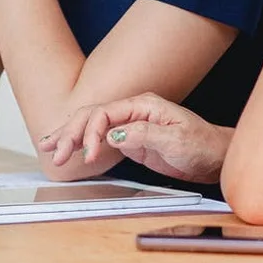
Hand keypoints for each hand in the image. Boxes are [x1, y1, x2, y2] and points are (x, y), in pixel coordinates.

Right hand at [40, 94, 230, 185]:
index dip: (91, 133)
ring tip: (47, 146)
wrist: (215, 156)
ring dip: (69, 136)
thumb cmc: (201, 145)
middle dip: (71, 133)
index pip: (104, 114)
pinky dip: (80, 142)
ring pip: (91, 125)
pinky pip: (98, 138)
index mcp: (142, 105)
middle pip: (91, 116)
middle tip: (55, 153)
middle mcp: (132, 112)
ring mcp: (129, 125)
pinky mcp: (129, 140)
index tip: (87, 155)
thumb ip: (143, 134)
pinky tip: (65, 146)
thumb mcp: (176, 140)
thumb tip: (112, 134)